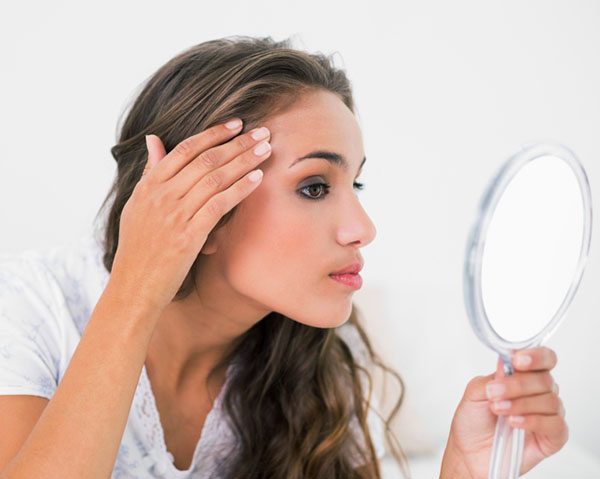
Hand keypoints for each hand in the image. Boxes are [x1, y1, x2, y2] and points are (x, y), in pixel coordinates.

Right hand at [110, 119, 271, 311]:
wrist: (133, 287)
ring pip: (214, 178)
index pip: (185, 149)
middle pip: (205, 159)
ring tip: (266, 149)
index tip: (236, 124)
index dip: (213, 133)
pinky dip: (239, 189)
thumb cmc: (138, 248)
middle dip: (237, 143)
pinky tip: (257, 178)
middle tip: (262, 132)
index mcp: (149, 185)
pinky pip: (218, 205)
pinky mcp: (187, 236)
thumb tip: (153, 139)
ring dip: (244, 161)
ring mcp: (174, 215)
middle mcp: (161, 195)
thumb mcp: (137, 205)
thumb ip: (150, 172)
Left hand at [440, 347, 567, 477]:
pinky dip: (533, 421)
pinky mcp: (552, 437)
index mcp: (523, 376)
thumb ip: (492, 377)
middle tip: (494, 393)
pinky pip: (556, 425)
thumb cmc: (473, 421)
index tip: (517, 361)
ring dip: (520, 404)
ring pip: (550, 401)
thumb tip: (506, 361)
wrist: (468, 452)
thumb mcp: (474, 393)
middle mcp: (538, 393)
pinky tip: (514, 422)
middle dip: (517, 385)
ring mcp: (547, 415)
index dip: (535, 357)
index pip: (543, 358)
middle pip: (544, 379)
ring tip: (498, 410)